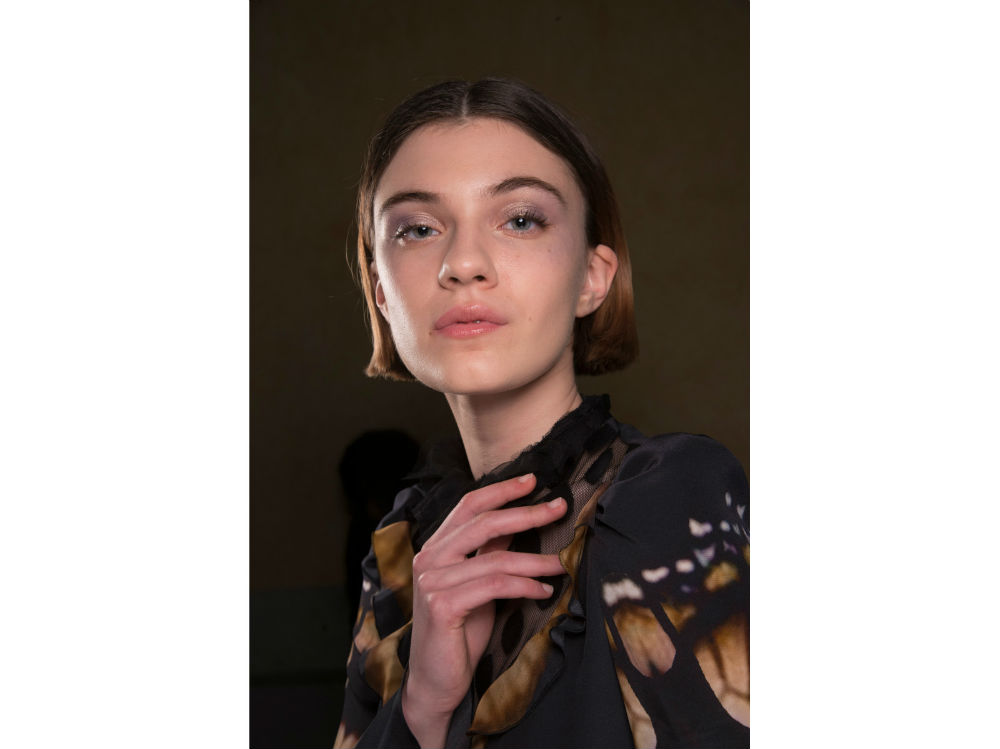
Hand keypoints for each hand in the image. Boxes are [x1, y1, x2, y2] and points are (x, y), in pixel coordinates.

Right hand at [401, 473, 566, 746]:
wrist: (436, 682)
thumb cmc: (459, 633)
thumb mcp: (477, 584)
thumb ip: (490, 553)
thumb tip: (521, 522)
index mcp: (435, 548)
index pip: (469, 506)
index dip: (502, 490)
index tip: (534, 481)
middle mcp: (428, 558)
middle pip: (484, 523)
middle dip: (527, 513)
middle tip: (559, 508)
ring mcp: (432, 581)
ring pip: (496, 559)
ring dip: (536, 560)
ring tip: (562, 563)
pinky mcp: (441, 605)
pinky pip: (495, 585)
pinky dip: (525, 586)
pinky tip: (544, 591)